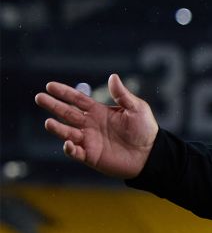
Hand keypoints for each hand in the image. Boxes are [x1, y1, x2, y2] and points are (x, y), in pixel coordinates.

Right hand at [34, 74, 157, 178]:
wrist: (151, 154)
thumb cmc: (145, 130)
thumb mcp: (137, 109)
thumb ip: (122, 95)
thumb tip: (113, 76)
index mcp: (98, 111)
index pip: (77, 99)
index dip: (64, 92)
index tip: (50, 86)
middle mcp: (90, 124)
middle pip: (67, 113)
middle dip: (53, 105)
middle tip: (39, 97)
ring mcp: (89, 140)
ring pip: (67, 132)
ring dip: (57, 128)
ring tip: (48, 122)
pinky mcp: (91, 156)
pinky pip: (76, 152)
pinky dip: (70, 149)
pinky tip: (68, 143)